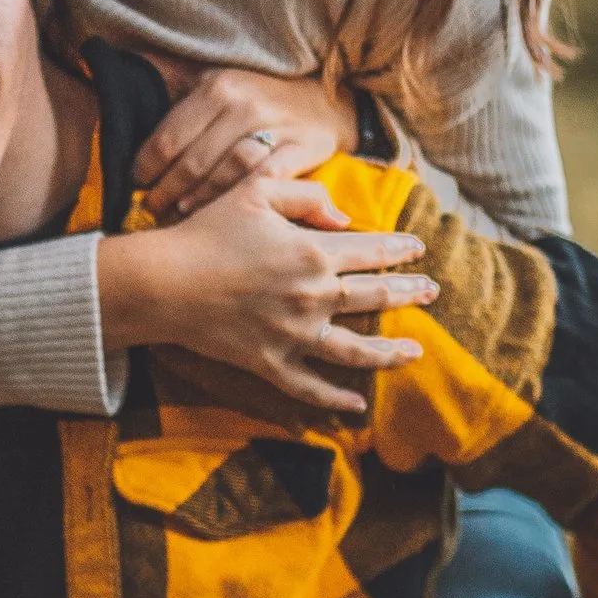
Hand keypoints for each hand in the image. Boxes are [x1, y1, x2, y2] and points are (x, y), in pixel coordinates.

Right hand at [96, 173, 437, 419]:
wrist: (164, 282)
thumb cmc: (207, 231)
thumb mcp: (256, 191)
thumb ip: (306, 194)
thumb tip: (345, 218)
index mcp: (313, 252)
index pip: (373, 251)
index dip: (400, 248)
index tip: (419, 248)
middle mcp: (313, 297)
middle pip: (376, 296)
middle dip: (410, 293)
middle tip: (432, 293)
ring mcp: (295, 336)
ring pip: (357, 350)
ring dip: (391, 352)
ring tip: (416, 352)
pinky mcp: (271, 364)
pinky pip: (312, 388)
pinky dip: (337, 399)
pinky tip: (358, 405)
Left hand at [134, 68, 357, 221]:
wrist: (327, 101)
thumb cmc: (261, 95)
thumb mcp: (218, 79)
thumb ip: (175, 82)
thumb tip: (120, 72)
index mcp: (217, 86)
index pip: (168, 137)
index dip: (145, 168)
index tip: (136, 185)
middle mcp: (244, 104)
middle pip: (192, 161)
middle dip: (164, 191)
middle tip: (150, 209)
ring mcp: (276, 126)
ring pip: (224, 174)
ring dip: (197, 200)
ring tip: (177, 214)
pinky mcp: (302, 148)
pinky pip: (263, 180)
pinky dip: (238, 198)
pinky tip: (221, 212)